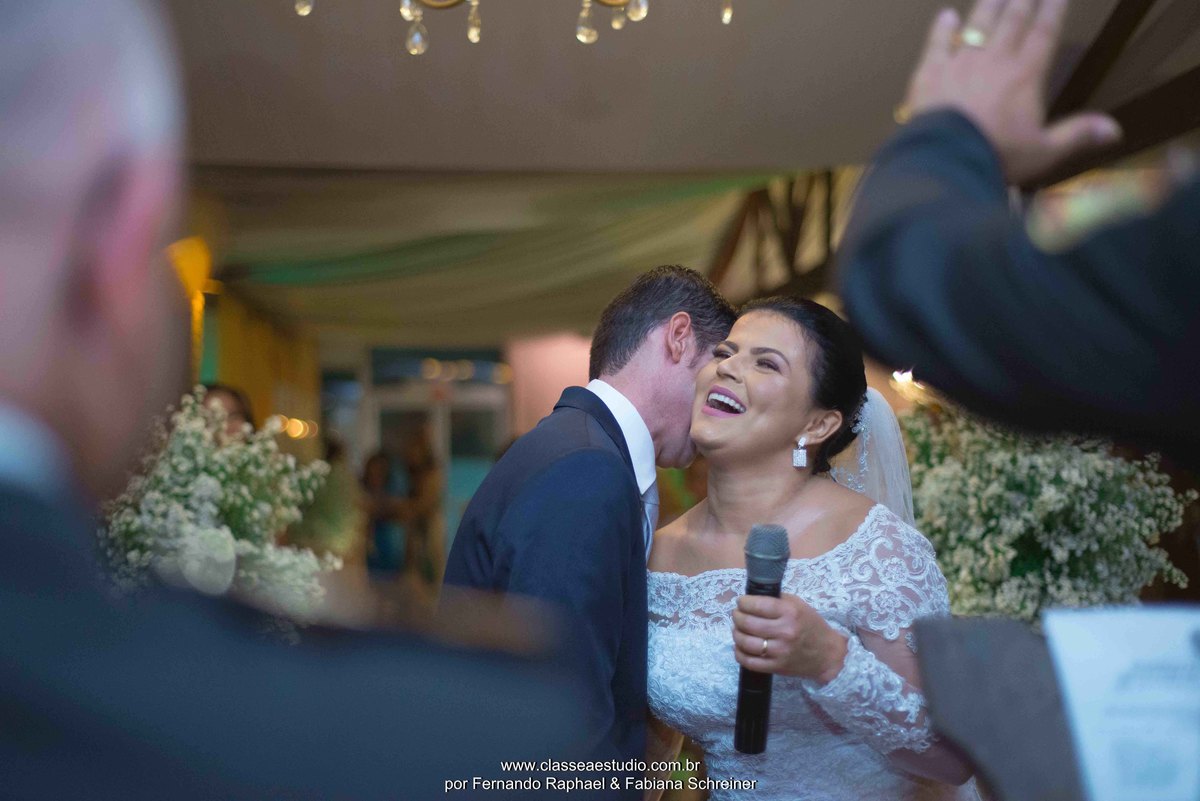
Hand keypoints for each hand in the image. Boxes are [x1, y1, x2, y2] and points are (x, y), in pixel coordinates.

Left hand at [732, 594, 847, 683]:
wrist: (827, 653)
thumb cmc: (810, 625)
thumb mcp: (798, 605)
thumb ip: (776, 600)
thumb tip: (751, 598)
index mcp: (790, 613)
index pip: (757, 605)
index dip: (743, 602)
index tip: (742, 602)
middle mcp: (784, 632)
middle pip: (747, 623)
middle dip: (737, 616)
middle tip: (737, 614)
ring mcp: (780, 651)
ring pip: (745, 642)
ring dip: (736, 633)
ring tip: (738, 629)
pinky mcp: (776, 667)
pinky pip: (748, 662)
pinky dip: (739, 653)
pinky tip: (741, 646)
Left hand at [905, 0, 1120, 184]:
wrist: (945, 158)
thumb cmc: (997, 156)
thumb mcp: (1043, 151)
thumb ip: (1076, 134)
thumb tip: (1115, 129)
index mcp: (1026, 75)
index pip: (1044, 34)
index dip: (1052, 12)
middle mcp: (994, 60)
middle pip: (1012, 22)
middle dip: (1022, 2)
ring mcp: (959, 63)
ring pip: (977, 26)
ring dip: (988, 8)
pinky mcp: (929, 73)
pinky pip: (937, 43)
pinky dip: (942, 28)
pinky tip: (946, 16)